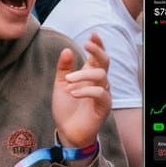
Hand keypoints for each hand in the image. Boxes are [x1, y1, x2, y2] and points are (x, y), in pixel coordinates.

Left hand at [51, 33, 110, 149]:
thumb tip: (67, 50)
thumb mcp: (60, 85)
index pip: (98, 57)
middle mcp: (99, 83)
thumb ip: (64, 68)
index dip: (98, 45)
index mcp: (89, 76)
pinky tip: (73, 93)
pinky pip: (100, 93)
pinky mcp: (104, 107)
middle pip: (105, 62)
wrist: (67, 132)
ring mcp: (103, 95)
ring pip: (101, 76)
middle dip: (97, 51)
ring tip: (68, 81)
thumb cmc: (66, 108)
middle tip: (86, 44)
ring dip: (83, 75)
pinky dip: (86, 90)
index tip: (92, 35)